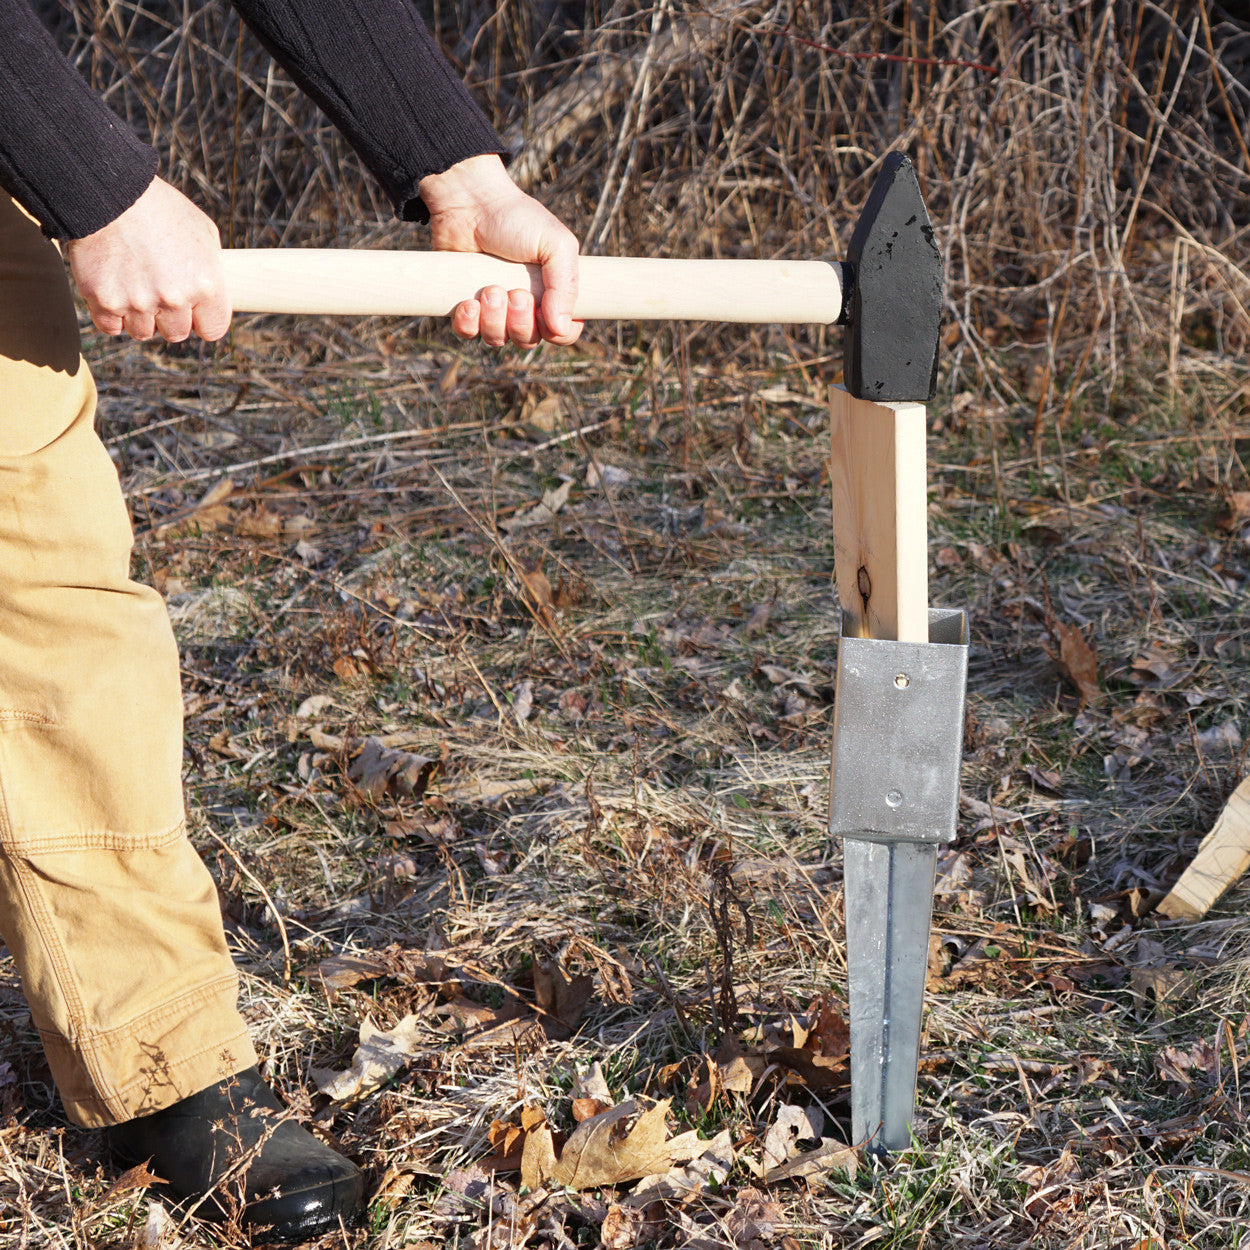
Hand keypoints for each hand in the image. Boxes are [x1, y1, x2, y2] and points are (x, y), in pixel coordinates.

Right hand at [65, 177, 230, 341]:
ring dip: (139, 316)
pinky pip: (112, 327)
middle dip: (169, 317)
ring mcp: (138, 302)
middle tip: (157, 289)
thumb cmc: (159, 208)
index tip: (193, 311)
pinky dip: (111, 314)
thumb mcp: (202, 231)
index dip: (202, 320)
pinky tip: (113, 290)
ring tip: (133, 284)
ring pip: (143, 332)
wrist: (107, 190)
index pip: (212, 330)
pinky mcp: (104, 300)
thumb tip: (215, 297)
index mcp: (205, 285)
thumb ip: (211, 270)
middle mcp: (174, 298)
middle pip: (176, 334)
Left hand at [419, 154, 581, 347]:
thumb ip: (566, 286)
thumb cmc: (517, 218)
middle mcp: (525, 306)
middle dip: (521, 322)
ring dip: (494, 320)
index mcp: (553, 294)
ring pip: (497, 340)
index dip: (557, 333)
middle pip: (529, 340)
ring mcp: (493, 308)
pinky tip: (468, 303)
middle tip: (514, 293)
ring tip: (489, 289)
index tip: (544, 311)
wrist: (470, 202)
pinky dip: (468, 324)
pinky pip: (468, 334)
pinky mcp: (465, 305)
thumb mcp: (556, 245)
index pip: (564, 334)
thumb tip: (560, 328)